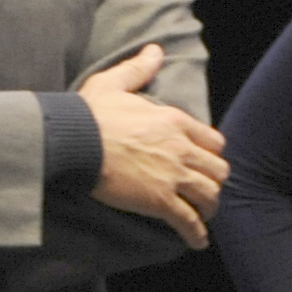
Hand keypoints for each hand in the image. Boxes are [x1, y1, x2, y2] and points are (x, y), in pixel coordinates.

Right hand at [78, 43, 229, 248]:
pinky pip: (188, 221)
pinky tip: (196, 242)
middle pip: (218, 170)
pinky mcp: (159, 200)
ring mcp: (172, 176)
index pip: (212, 140)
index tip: (203, 160)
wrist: (72, 141)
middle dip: (214, 181)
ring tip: (203, 216)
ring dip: (209, 207)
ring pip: (209, 195)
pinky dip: (196, 234)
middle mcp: (181, 149)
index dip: (211, 152)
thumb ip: (138, 69)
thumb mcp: (112, 83)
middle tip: (203, 189)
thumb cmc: (88, 113)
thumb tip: (155, 50)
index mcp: (173, 122)